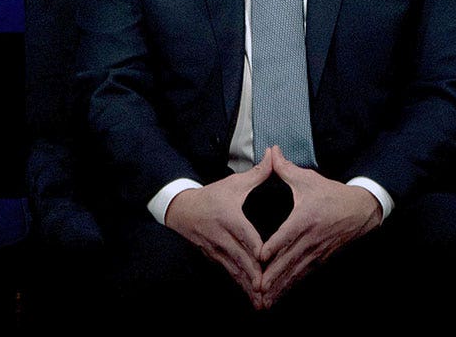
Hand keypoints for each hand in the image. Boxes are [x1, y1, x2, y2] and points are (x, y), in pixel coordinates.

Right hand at [164, 150, 276, 301]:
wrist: (182, 209)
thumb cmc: (212, 195)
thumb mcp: (234, 183)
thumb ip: (257, 173)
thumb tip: (274, 155)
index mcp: (229, 218)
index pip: (245, 235)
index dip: (256, 248)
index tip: (267, 260)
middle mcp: (222, 237)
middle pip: (241, 259)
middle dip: (254, 275)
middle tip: (268, 289)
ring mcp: (217, 250)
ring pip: (235, 271)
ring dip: (248, 286)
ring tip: (261, 301)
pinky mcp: (215, 258)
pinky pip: (230, 273)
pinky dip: (241, 285)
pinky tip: (251, 296)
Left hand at [256, 146, 381, 308]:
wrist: (360, 211)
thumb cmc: (331, 194)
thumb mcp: (309, 179)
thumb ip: (286, 168)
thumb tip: (271, 151)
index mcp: (305, 218)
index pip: (286, 235)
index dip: (273, 246)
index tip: (259, 257)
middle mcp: (310, 238)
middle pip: (288, 260)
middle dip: (272, 276)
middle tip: (257, 288)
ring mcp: (316, 251)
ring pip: (295, 272)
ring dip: (280, 286)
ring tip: (265, 299)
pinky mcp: (320, 259)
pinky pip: (303, 274)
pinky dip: (291, 285)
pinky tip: (280, 295)